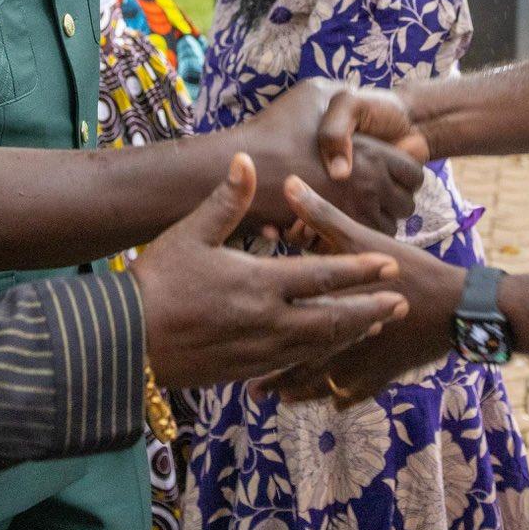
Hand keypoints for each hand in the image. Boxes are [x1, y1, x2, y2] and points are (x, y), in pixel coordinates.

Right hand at [131, 154, 408, 390]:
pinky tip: (329, 349)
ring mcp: (259, 350)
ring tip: (377, 323)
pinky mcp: (246, 369)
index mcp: (259, 282)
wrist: (127, 341)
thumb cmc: (157, 281)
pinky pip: (296, 362)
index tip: (390, 263)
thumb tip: (246, 160)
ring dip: (352, 332)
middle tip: (402, 300)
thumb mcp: (190, 233)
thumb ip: (226, 200)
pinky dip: (321, 354)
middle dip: (370, 308)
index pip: (322, 275)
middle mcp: (267, 320)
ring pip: (319, 344)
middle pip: (333, 317)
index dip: (359, 268)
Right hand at [237, 81, 424, 234]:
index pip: (414, 173)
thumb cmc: (277, 130)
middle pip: (405, 205)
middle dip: (395, 200)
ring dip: (377, 220)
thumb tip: (356, 94)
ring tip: (357, 209)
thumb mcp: (314, 93)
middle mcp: (370, 188)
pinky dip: (356, 236)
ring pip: (386, 228)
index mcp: (372, 155)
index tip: (390, 170)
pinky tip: (340, 222)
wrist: (247, 168)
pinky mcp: (334, 237)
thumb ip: (342, 95)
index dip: (405, 171)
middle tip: (374, 192)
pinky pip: (361, 242)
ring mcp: (353, 216)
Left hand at [254, 176, 465, 405]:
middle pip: (300, 368)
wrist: (458, 307)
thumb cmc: (410, 271)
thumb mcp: (364, 239)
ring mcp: (364, 367)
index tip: (232, 345)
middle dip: (274, 379)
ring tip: (278, 399)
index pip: (289, 330)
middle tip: (249, 390)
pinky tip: (328, 403)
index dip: (260, 339)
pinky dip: (337, 398)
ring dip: (300, 393)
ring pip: (322, 387)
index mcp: (331, 312)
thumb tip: (289, 185)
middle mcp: (342, 346)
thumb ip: (322, 215)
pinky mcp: (384, 375)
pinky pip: (354, 395)